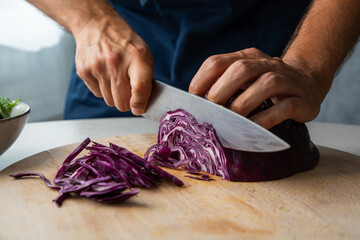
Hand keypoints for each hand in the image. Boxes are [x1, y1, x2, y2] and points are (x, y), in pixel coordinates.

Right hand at [73, 12, 153, 114]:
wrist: (96, 25)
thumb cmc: (124, 42)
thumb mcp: (143, 54)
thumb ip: (146, 80)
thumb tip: (143, 104)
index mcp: (136, 57)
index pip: (140, 88)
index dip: (140, 103)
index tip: (139, 108)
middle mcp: (115, 62)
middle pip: (122, 103)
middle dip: (126, 101)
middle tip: (128, 90)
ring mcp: (97, 67)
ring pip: (109, 101)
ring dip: (114, 95)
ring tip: (115, 78)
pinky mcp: (84, 71)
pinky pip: (97, 94)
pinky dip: (102, 89)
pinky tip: (104, 74)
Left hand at [189, 48, 324, 128]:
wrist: (308, 81)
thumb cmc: (266, 83)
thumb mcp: (245, 77)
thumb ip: (224, 84)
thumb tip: (196, 104)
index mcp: (247, 57)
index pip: (218, 62)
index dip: (201, 80)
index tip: (193, 99)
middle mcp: (267, 64)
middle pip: (241, 69)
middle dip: (221, 90)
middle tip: (212, 110)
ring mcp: (286, 81)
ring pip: (266, 84)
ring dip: (242, 104)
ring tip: (231, 121)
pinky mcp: (300, 100)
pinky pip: (283, 108)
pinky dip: (265, 119)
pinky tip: (252, 129)